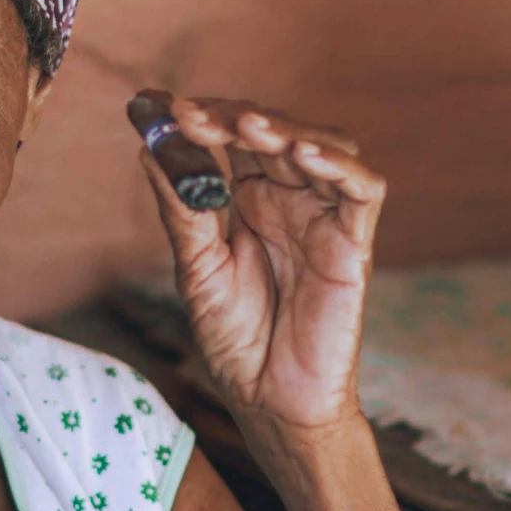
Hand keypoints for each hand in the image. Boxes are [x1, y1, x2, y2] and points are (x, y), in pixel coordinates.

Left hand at [137, 92, 385, 453]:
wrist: (271, 402)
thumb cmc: (238, 342)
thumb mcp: (196, 270)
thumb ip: (182, 210)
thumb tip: (148, 150)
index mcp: (248, 200)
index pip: (232, 137)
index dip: (204, 117)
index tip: (165, 107)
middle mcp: (289, 199)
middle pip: (274, 131)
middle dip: (234, 116)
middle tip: (194, 116)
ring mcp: (323, 217)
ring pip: (321, 146)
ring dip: (285, 128)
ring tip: (246, 126)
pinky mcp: (355, 242)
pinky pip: (362, 190)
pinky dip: (337, 165)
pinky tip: (302, 154)